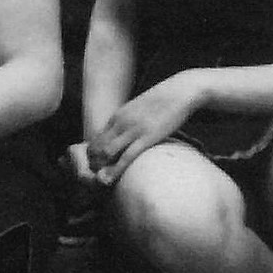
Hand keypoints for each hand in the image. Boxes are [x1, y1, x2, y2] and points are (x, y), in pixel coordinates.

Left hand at [81, 74, 198, 182]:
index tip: (98, 168)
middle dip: (94, 164)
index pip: (96, 139)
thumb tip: (130, 135)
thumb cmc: (164, 103)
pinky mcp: (147, 137)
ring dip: (102, 168)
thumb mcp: (140, 110)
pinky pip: (126, 157)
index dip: (93, 156)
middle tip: (98, 178)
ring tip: (103, 181)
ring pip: (106, 152)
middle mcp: (120, 122)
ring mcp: (132, 129)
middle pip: (97, 146)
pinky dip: (115, 170)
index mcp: (118, 116)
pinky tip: (110, 180)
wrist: (180, 91)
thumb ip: (132, 122)